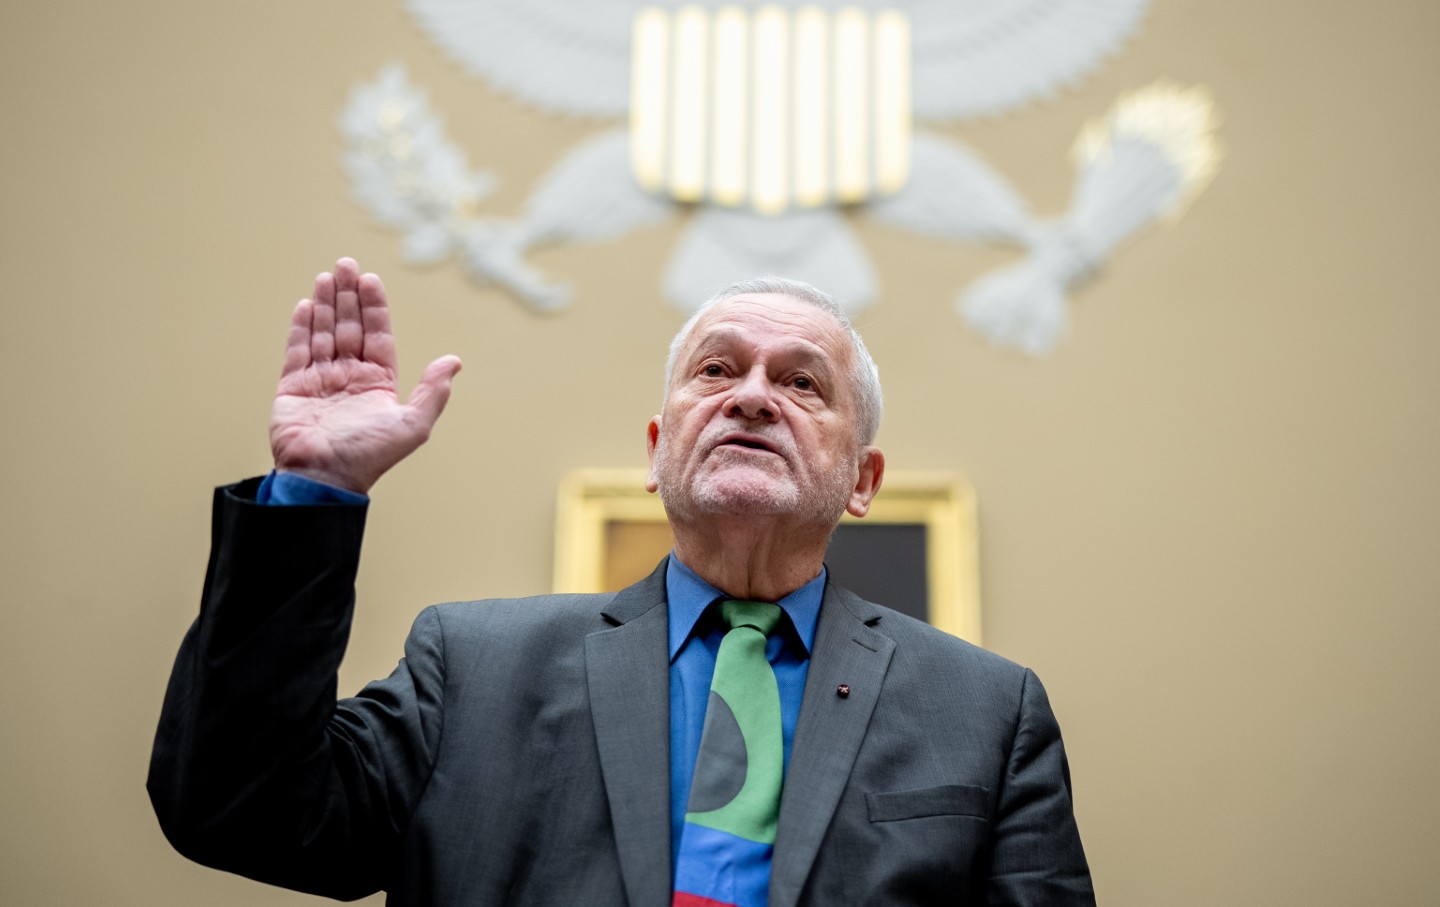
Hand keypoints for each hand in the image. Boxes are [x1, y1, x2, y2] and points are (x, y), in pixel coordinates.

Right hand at [270, 258, 461, 493]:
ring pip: (323, 333)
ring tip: (326, 276)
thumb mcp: (412, 425)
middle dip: (347, 296)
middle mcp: (350, 378)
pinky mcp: (293, 387)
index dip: (375, 307)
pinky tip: (305, 304)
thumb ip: (433, 392)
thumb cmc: (370, 455)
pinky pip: (297, 351)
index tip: (371, 280)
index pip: (378, 335)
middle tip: (346, 264)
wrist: (324, 477)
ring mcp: (321, 381)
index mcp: (378, 383)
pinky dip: (301, 328)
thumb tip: (455, 361)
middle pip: (349, 327)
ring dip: (324, 304)